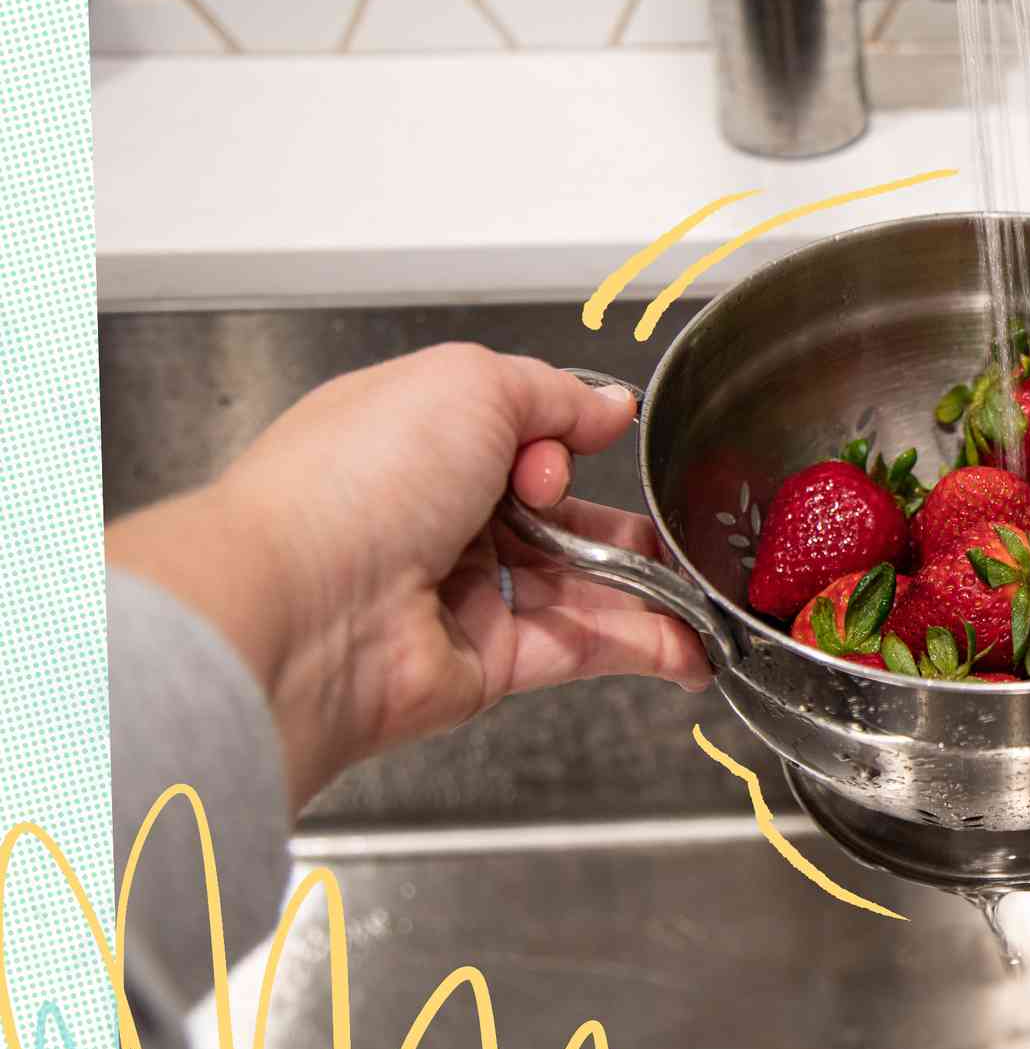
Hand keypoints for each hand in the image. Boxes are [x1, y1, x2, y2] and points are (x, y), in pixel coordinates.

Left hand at [106, 343, 712, 813]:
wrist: (307, 609)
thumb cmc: (361, 478)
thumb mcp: (470, 384)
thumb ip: (554, 395)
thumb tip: (610, 405)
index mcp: (421, 437)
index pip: (521, 431)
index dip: (568, 434)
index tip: (599, 436)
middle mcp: (440, 515)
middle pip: (560, 515)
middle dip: (622, 516)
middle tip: (675, 518)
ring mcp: (464, 593)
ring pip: (580, 584)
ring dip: (647, 586)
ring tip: (704, 587)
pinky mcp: (487, 664)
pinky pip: (579, 647)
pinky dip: (641, 646)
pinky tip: (693, 646)